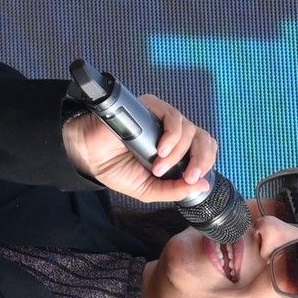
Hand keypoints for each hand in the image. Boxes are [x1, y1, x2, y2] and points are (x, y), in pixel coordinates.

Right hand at [61, 88, 219, 203]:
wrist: (91, 157)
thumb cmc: (118, 169)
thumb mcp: (149, 190)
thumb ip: (174, 190)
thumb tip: (204, 186)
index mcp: (177, 150)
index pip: (205, 150)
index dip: (205, 163)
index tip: (193, 180)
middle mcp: (173, 133)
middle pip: (203, 139)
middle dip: (201, 159)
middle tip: (189, 176)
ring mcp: (163, 119)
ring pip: (188, 130)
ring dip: (176, 153)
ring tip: (157, 167)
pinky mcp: (152, 107)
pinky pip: (173, 117)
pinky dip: (172, 135)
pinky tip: (160, 149)